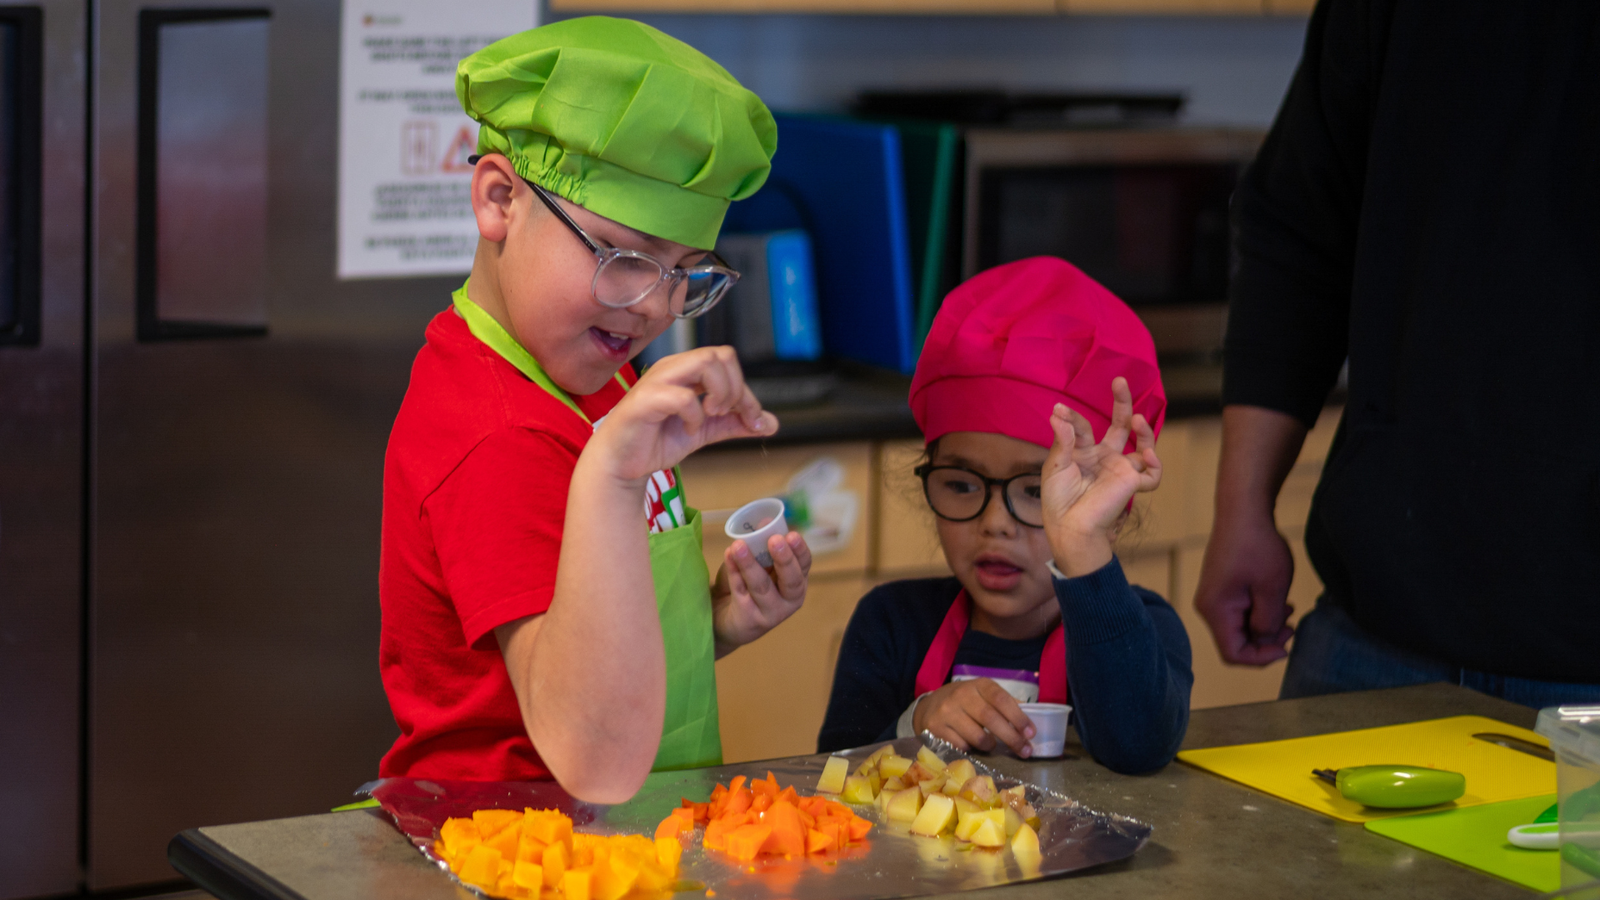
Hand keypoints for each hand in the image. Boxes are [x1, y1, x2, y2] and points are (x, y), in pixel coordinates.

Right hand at [587, 347, 776, 485]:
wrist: (621, 463)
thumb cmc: (656, 440)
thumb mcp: (704, 431)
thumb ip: (734, 424)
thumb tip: (771, 424)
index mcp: (686, 371)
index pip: (728, 361)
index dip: (746, 391)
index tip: (753, 420)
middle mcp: (673, 368)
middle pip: (720, 354)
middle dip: (734, 388)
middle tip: (725, 414)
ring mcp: (658, 381)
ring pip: (703, 362)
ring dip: (719, 392)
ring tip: (710, 415)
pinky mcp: (645, 400)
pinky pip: (682, 396)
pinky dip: (694, 415)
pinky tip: (688, 429)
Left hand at [712, 530, 811, 653]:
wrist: (723, 621)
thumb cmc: (745, 588)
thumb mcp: (755, 564)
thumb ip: (760, 545)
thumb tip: (765, 520)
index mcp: (796, 581)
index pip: (804, 564)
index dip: (799, 550)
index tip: (791, 534)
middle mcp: (789, 600)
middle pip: (791, 580)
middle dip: (784, 559)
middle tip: (775, 540)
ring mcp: (771, 613)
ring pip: (762, 587)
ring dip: (749, 564)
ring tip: (738, 546)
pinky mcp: (750, 621)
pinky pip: (741, 592)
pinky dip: (733, 573)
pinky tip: (728, 557)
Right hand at [913, 678, 1036, 756]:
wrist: (928, 707)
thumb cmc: (965, 702)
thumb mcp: (983, 695)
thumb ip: (1004, 704)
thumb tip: (1029, 720)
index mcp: (978, 685)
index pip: (1001, 699)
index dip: (1018, 717)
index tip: (1031, 733)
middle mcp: (961, 695)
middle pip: (991, 719)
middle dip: (1011, 738)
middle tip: (1025, 751)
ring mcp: (947, 713)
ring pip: (977, 737)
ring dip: (990, 745)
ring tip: (992, 745)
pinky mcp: (935, 729)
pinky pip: (962, 747)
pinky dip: (971, 749)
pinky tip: (970, 744)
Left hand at [1040, 376, 1160, 575]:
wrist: (1069, 527)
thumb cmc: (1058, 500)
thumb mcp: (1055, 466)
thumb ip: (1063, 440)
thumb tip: (1057, 412)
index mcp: (1085, 453)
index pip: (1084, 427)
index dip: (1073, 418)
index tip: (1059, 410)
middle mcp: (1105, 458)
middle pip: (1120, 426)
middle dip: (1122, 403)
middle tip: (1120, 381)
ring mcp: (1120, 470)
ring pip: (1141, 445)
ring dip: (1142, 431)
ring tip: (1136, 417)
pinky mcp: (1131, 484)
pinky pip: (1152, 474)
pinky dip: (1154, 464)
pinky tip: (1146, 454)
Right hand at [1194, 508, 1294, 664]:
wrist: (1243, 511)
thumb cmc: (1257, 545)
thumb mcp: (1272, 588)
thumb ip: (1268, 622)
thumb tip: (1264, 640)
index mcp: (1215, 610)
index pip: (1233, 654)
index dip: (1261, 658)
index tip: (1287, 647)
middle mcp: (1208, 607)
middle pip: (1236, 642)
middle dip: (1266, 640)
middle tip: (1292, 624)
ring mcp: (1213, 597)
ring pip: (1240, 627)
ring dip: (1265, 625)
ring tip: (1287, 608)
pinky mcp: (1220, 588)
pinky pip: (1239, 612)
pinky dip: (1259, 612)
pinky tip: (1276, 599)